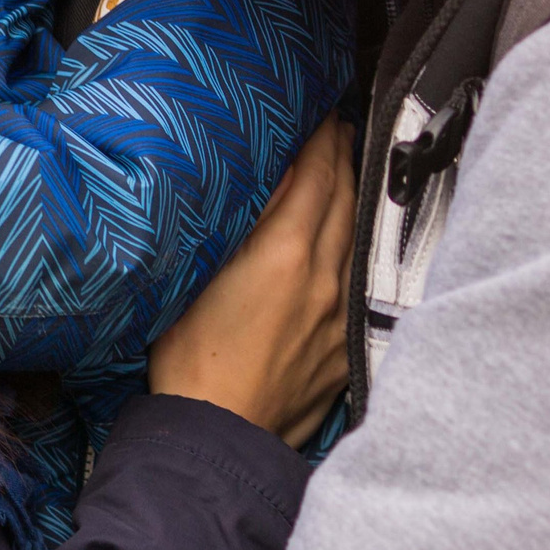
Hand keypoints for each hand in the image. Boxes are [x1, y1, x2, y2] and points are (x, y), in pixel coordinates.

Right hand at [149, 116, 356, 445]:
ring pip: (357, 236)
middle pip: (343, 197)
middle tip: (337, 128)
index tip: (319, 113)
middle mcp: (323, 277)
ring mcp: (340, 313)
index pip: (315, 174)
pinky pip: (358, 279)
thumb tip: (259, 185)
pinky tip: (346, 240)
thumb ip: (234, 228)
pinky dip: (353, 246)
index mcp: (285, 254)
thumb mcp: (196, 277)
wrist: (218, 435)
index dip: (320, 138)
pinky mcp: (344, 345)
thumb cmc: (191, 362)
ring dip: (352, 196)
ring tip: (344, 170)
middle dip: (341, 157)